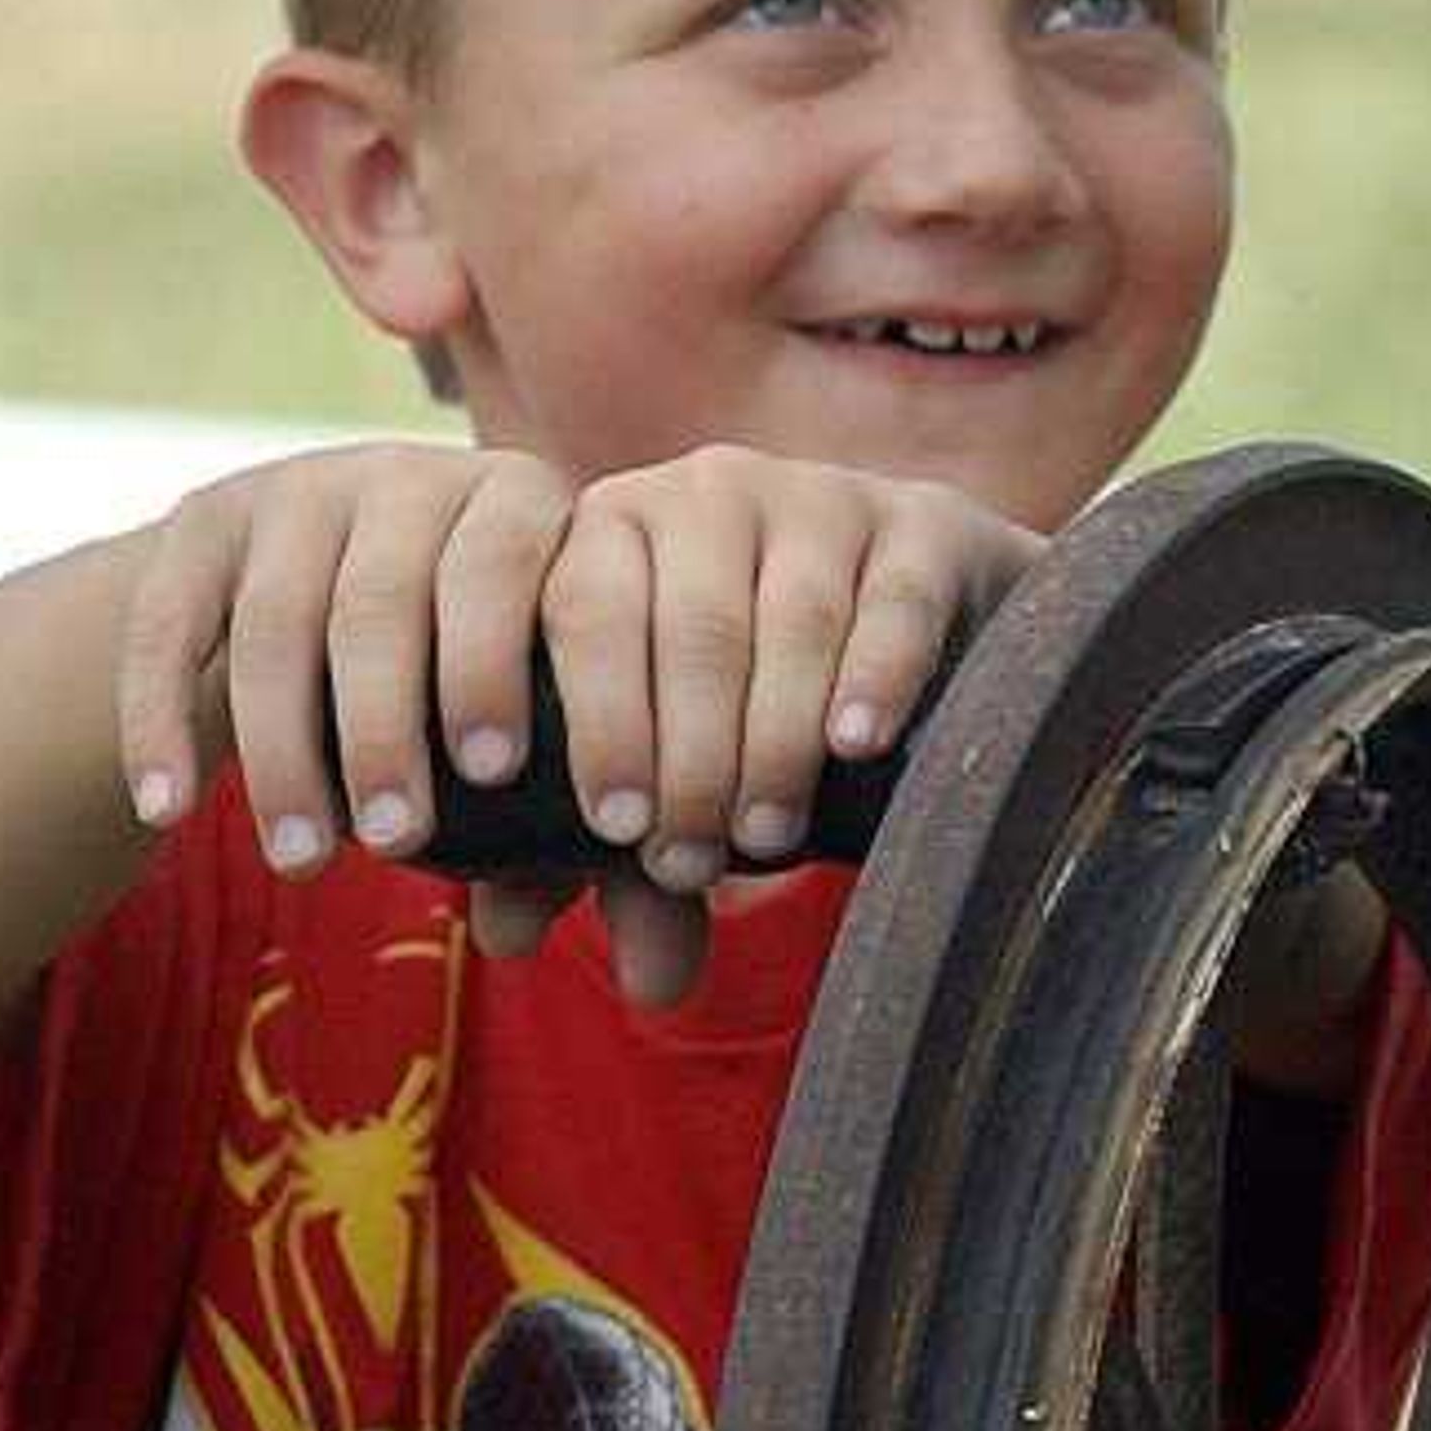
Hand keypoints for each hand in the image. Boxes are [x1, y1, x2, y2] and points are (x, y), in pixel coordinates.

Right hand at [114, 433, 575, 893]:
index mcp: (518, 505)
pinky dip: (161, 722)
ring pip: (279, 620)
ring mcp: (301, 489)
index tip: (495, 774)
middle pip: (385, 600)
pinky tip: (167, 810)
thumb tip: (522, 934)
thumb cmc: (464, 684)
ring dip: (285, 751)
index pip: (508, 567)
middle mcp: (410, 475)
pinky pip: (170, 626)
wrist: (325, 579)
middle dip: (386, 730)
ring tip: (304, 858)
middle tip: (395, 840)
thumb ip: (543, 810)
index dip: (499, 668)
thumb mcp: (526, 706)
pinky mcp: (207, 520)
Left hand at [506, 448, 1028, 1008]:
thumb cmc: (739, 705)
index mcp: (611, 532)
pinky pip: (894, 599)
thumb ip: (583, 841)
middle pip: (692, 627)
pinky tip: (853, 744)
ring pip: (793, 617)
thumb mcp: (653, 760)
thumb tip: (508, 937)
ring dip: (775, 738)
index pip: (585, 609)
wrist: (906, 615)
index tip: (609, 828)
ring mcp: (817, 498)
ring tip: (763, 835)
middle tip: (687, 862)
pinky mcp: (922, 522)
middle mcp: (705, 493)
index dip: (597, 722)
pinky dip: (873, 674)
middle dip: (687, 758)